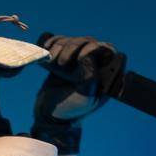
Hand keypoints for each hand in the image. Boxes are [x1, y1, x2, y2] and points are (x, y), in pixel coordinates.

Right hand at [31, 34, 126, 154]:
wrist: (48, 115)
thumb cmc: (70, 110)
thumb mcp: (85, 97)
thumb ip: (90, 77)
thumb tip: (87, 55)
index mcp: (105, 74)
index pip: (107, 50)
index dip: (95, 48)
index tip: (81, 56)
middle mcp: (93, 64)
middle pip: (88, 41)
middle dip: (73, 47)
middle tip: (62, 63)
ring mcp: (77, 60)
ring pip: (74, 40)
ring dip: (61, 46)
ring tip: (53, 61)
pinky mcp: (63, 59)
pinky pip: (61, 42)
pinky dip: (53, 43)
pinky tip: (48, 49)